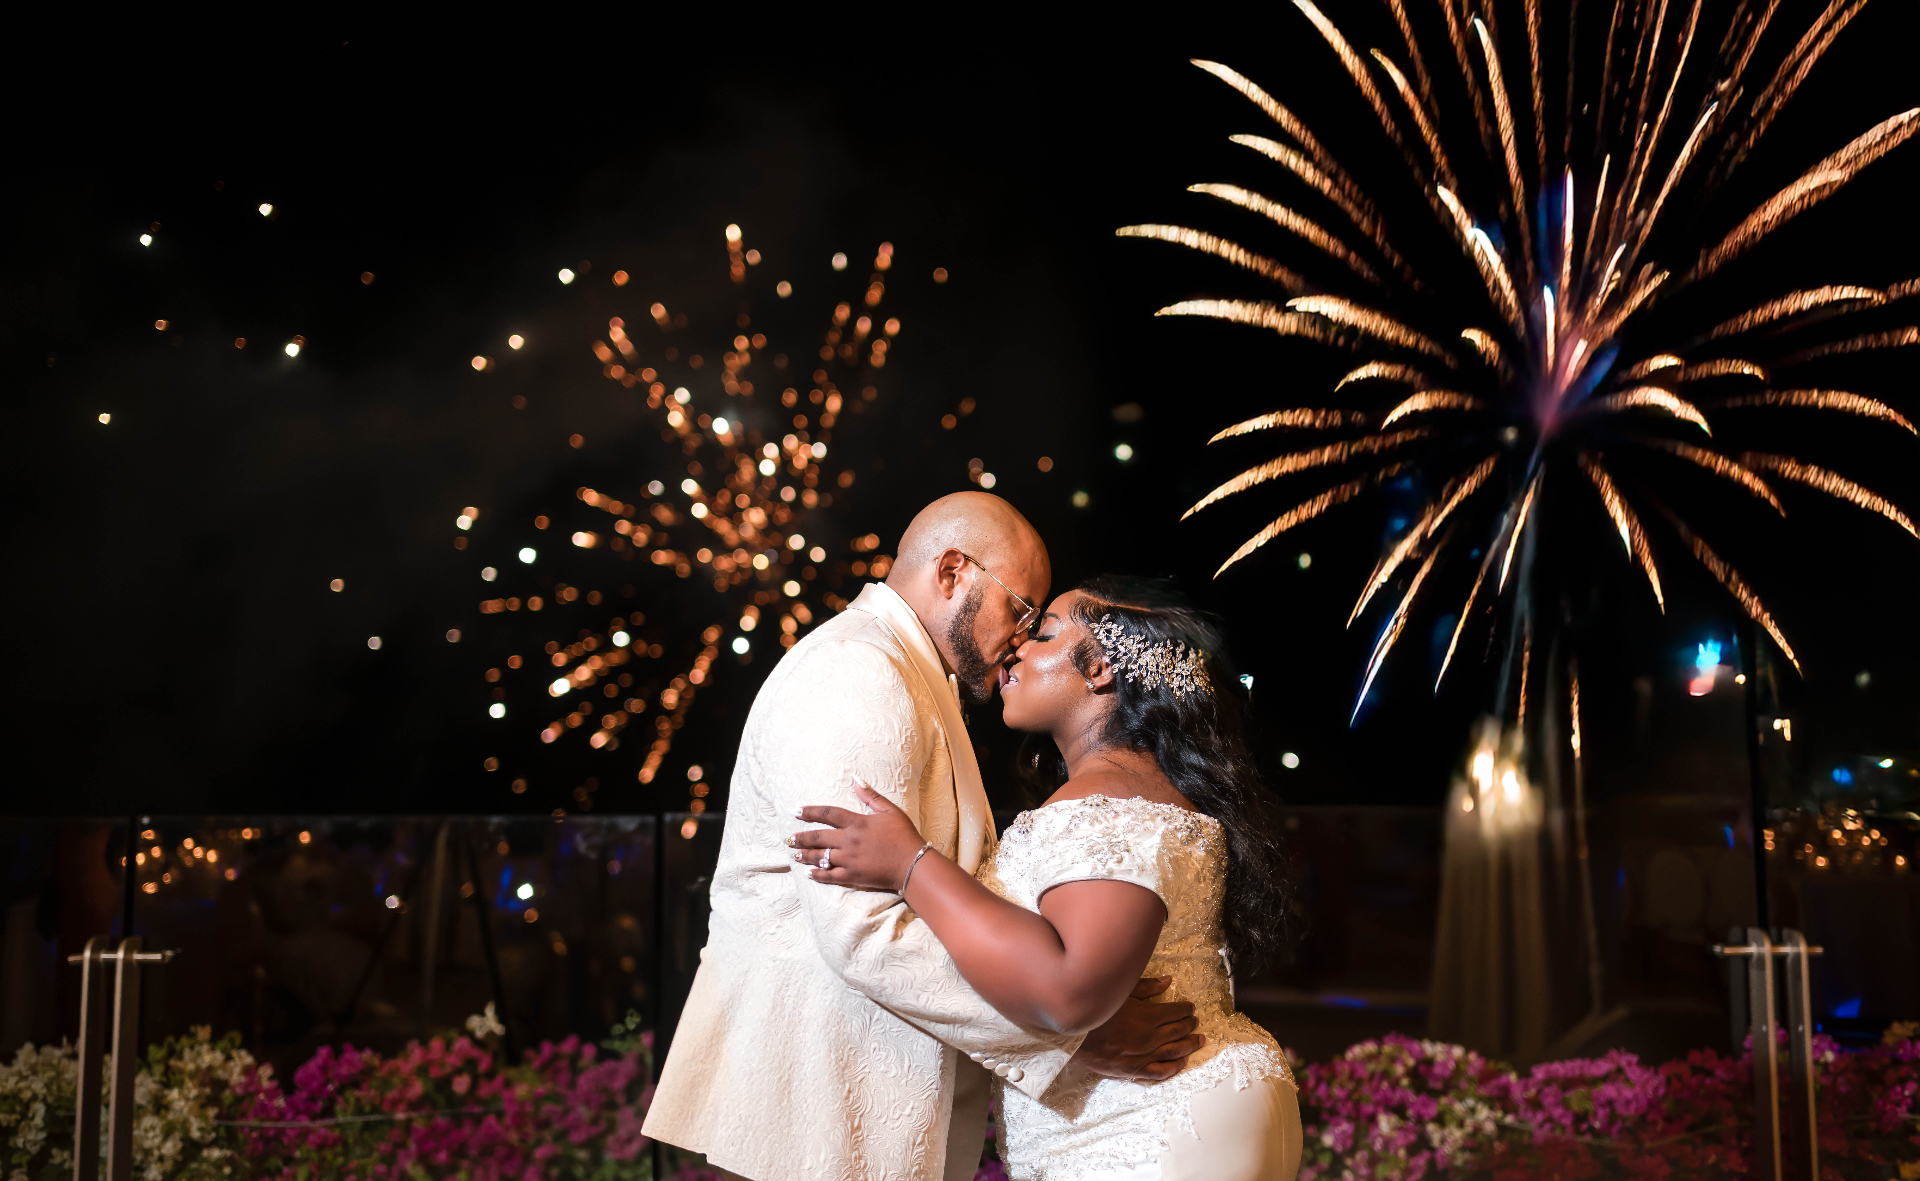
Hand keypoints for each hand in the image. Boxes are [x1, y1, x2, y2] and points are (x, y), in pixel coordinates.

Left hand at [791, 783, 929, 890]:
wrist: (913, 864)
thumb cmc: (904, 836)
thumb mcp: (890, 811)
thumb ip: (871, 796)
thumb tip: (855, 779)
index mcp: (857, 823)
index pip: (828, 814)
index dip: (810, 812)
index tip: (797, 812)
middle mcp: (849, 841)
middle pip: (818, 837)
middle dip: (801, 838)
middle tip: (788, 839)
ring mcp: (849, 859)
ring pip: (820, 857)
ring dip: (805, 855)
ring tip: (794, 854)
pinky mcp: (852, 876)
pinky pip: (830, 876)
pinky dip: (817, 875)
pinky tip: (808, 873)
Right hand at [1069, 977, 1204, 1082]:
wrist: (1071, 1036)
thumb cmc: (1094, 1010)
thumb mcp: (1120, 992)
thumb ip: (1146, 987)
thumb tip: (1168, 981)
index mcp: (1147, 1017)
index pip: (1176, 1012)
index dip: (1186, 1009)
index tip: (1190, 1007)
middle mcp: (1149, 1039)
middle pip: (1178, 1031)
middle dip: (1190, 1025)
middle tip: (1195, 1021)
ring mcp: (1142, 1057)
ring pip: (1174, 1052)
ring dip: (1189, 1046)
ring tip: (1199, 1040)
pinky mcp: (1133, 1071)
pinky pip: (1160, 1073)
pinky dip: (1174, 1068)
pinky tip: (1182, 1062)